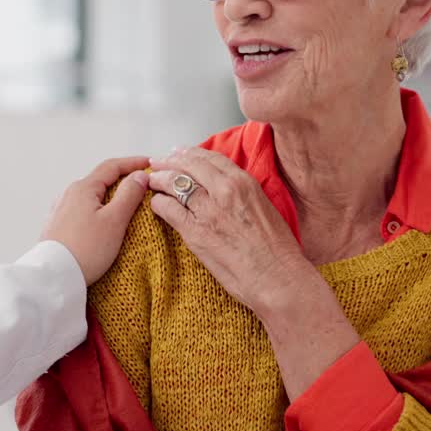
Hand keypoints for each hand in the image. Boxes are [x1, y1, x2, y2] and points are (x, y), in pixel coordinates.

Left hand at [41, 156, 149, 284]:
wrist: (54, 277)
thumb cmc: (85, 250)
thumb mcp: (114, 220)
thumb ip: (129, 194)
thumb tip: (139, 176)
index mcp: (83, 188)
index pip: (112, 166)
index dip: (133, 163)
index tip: (149, 164)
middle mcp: (69, 194)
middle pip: (101, 180)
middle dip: (123, 180)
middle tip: (142, 185)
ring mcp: (61, 210)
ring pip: (92, 196)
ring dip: (111, 196)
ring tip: (127, 205)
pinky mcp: (58, 226)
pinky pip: (83, 210)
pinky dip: (99, 210)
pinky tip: (104, 222)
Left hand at [148, 147, 313, 313]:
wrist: (277, 277)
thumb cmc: (277, 250)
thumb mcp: (264, 207)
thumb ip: (244, 194)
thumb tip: (227, 190)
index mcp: (244, 183)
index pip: (210, 158)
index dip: (190, 153)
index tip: (179, 153)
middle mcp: (225, 191)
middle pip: (188, 165)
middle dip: (169, 161)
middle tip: (158, 163)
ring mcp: (208, 210)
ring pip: (174, 183)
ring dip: (159, 180)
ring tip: (152, 182)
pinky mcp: (195, 231)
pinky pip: (167, 208)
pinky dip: (158, 204)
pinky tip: (157, 205)